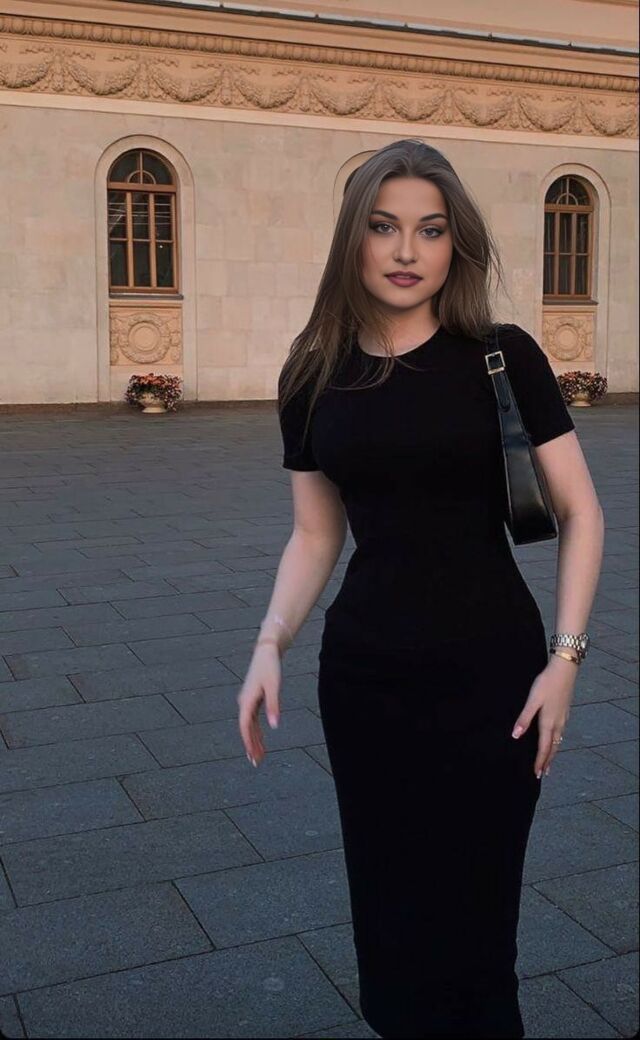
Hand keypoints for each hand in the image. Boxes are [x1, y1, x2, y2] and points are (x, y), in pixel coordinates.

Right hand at [237, 642, 281, 766]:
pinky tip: (261, 739)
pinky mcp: (253, 699)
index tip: (252, 756)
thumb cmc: (270, 667)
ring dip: (254, 740)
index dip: (248, 742)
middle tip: (256, 762)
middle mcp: (244, 702)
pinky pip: (253, 719)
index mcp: (247, 701)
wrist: (267, 651)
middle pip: (246, 729)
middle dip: (251, 746)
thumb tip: (275, 726)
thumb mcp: (274, 687)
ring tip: (259, 755)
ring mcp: (248, 701)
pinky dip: (256, 730)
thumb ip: (273, 706)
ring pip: (249, 725)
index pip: (245, 726)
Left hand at [511, 655, 577, 778]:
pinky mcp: (565, 712)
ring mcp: (563, 718)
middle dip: (548, 761)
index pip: (544, 748)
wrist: (564, 670)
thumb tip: (516, 735)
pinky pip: (561, 733)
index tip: (537, 773)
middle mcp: (558, 724)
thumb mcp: (532, 701)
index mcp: (548, 723)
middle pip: (553, 747)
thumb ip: (524, 719)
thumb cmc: (546, 684)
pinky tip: (555, 739)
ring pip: (558, 741)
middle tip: (544, 773)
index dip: (540, 761)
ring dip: (553, 753)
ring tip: (549, 761)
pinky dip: (557, 742)